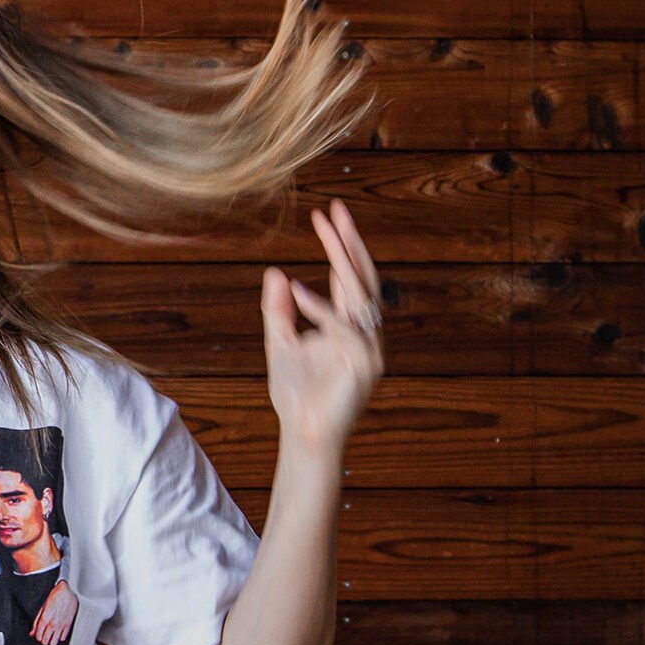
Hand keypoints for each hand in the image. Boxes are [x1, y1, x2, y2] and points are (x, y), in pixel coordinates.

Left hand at [30, 577, 77, 644]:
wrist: (66, 592)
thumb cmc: (54, 597)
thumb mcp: (42, 608)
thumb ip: (36, 622)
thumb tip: (32, 632)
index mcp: (44, 619)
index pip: (38, 636)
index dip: (38, 637)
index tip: (39, 636)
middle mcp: (52, 624)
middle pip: (46, 641)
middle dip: (44, 640)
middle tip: (44, 637)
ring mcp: (61, 625)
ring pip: (54, 643)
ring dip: (51, 641)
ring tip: (51, 637)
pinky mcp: (68, 625)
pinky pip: (63, 638)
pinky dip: (60, 637)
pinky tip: (58, 633)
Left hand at [260, 200, 386, 453]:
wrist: (303, 434)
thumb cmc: (295, 394)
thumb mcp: (280, 343)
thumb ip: (278, 310)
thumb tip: (275, 273)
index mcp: (349, 324)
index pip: (349, 276)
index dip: (341, 244)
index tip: (328, 214)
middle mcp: (365, 331)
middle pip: (363, 277)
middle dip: (349, 242)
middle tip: (336, 210)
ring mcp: (370, 347)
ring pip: (360, 295)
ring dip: (342, 260)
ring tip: (326, 230)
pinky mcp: (364, 365)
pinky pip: (343, 328)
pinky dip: (320, 310)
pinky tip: (298, 292)